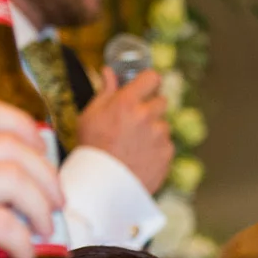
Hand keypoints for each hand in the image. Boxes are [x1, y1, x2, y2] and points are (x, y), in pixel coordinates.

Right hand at [0, 99, 62, 257]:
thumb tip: (42, 178)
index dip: (24, 127)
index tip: (45, 155)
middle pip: (9, 146)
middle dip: (47, 176)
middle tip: (57, 206)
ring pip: (11, 179)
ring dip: (41, 208)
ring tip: (45, 231)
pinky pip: (3, 222)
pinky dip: (25, 241)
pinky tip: (25, 255)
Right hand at [76, 67, 172, 192]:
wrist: (102, 186)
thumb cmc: (92, 149)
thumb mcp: (90, 116)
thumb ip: (105, 92)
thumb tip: (109, 71)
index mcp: (127, 102)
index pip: (152, 77)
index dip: (149, 82)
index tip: (145, 87)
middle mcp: (147, 116)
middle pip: (162, 100)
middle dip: (151, 107)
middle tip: (136, 121)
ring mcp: (160, 135)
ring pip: (164, 124)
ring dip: (154, 130)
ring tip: (134, 144)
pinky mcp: (168, 153)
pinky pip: (167, 144)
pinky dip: (157, 148)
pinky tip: (141, 156)